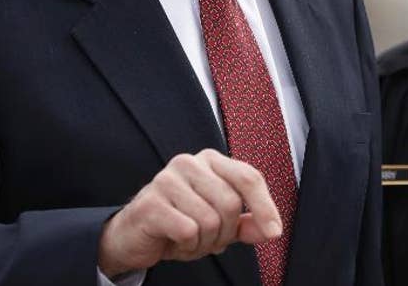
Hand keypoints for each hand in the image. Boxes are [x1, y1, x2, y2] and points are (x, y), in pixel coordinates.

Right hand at [97, 148, 281, 277]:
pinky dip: (187, 246)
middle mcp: (189, 162)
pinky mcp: (151, 203)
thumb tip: (271, 229)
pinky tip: (175, 242)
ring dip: (204, 243)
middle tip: (208, 239)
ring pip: (210, 220)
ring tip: (189, 240)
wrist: (132, 237)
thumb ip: (247, 223)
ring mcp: (167, 180)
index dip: (265, 206)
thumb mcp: (219, 224)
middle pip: (231, 203)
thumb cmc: (178, 225)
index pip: (249, 177)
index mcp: (210, 160)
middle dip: (225, 233)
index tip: (274, 232)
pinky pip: (189, 231)